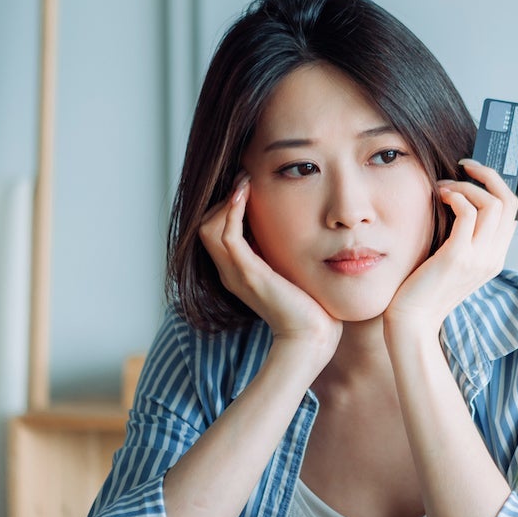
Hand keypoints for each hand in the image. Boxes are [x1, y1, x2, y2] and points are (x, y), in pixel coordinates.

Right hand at [198, 173, 340, 366]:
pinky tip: (245, 194)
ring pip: (209, 227)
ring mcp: (236, 274)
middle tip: (244, 178)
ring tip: (244, 181)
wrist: (312, 338)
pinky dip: (232, 211)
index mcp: (240, 274)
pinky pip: (226, 235)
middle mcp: (231, 273)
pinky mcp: (247, 273)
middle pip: (205, 227)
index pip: (217, 233)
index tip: (247, 187)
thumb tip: (301, 232)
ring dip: (226, 200)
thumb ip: (287, 256)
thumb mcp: (294, 274)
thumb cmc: (312, 310)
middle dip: (222, 200)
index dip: (227, 208)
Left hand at [385, 158, 517, 337]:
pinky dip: (455, 196)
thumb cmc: (424, 288)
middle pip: (509, 202)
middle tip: (465, 166)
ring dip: (466, 186)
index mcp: (494, 258)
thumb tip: (458, 197)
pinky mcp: (458, 257)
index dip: (496, 186)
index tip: (474, 174)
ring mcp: (479, 258)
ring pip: (493, 203)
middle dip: (488, 175)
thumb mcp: (452, 259)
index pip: (512, 212)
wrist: (412, 321)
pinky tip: (440, 196)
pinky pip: (468, 212)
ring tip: (444, 187)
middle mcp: (493, 258)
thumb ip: (463, 236)